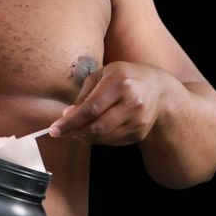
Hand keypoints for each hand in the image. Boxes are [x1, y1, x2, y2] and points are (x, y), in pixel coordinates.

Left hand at [48, 61, 180, 145]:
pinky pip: (112, 141)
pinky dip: (99, 138)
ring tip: (79, 128)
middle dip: (76, 132)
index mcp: (119, 82)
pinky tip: (97, 128)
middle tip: (64, 131)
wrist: (159, 90)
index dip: (70, 122)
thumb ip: (84, 94)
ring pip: (104, 137)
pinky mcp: (140, 132)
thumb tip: (67, 115)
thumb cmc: (125, 77)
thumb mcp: (104, 74)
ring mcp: (138, 119)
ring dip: (86, 136)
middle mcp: (131, 102)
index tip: (55, 129)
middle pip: (97, 127)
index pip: (90, 108)